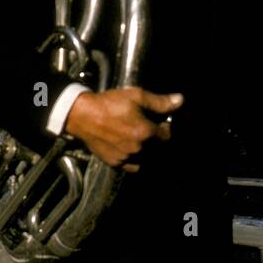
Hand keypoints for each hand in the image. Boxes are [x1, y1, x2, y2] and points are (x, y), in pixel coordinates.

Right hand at [66, 87, 182, 171]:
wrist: (82, 115)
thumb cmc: (109, 103)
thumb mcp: (136, 96)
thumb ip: (160, 102)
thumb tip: (180, 100)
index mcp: (146, 132)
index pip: (166, 135)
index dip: (165, 127)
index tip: (159, 121)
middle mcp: (138, 148)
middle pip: (158, 149)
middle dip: (157, 140)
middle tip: (149, 129)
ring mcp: (126, 157)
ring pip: (146, 159)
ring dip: (148, 151)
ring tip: (141, 140)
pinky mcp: (115, 163)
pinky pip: (132, 166)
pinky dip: (136, 160)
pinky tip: (131, 149)